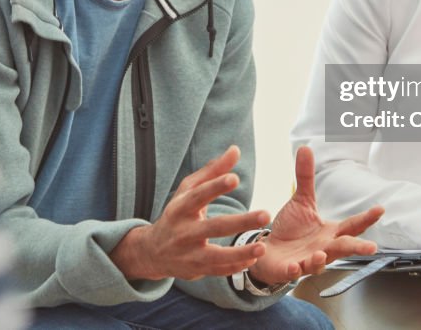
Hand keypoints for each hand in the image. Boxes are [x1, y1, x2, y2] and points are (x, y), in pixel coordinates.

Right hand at [110, 145, 270, 280]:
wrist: (153, 251)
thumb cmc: (177, 213)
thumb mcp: (188, 190)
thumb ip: (213, 171)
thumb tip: (235, 149)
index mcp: (181, 207)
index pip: (199, 195)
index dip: (216, 186)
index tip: (234, 178)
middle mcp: (183, 231)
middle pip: (214, 227)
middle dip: (241, 221)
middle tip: (266, 214)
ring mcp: (189, 253)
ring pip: (216, 255)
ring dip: (240, 252)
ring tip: (262, 246)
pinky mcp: (195, 269)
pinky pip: (218, 270)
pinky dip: (235, 267)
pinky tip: (253, 260)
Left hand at [247, 146, 383, 284]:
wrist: (269, 251)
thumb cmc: (291, 229)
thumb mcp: (300, 201)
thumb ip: (304, 177)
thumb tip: (305, 147)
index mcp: (330, 232)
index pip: (352, 225)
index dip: (367, 218)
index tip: (380, 209)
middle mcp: (324, 248)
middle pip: (344, 248)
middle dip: (358, 248)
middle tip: (372, 248)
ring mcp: (308, 261)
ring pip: (319, 263)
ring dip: (321, 260)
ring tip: (321, 253)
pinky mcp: (289, 270)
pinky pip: (293, 272)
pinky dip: (294, 270)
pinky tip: (293, 266)